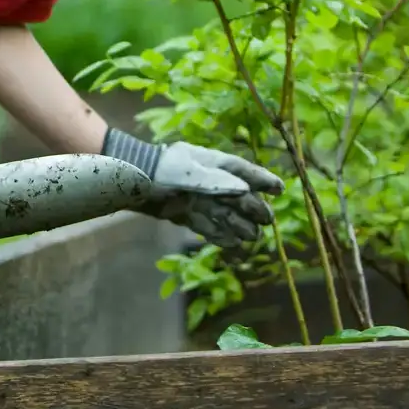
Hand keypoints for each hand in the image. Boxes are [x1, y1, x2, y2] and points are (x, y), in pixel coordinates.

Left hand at [103, 128, 283, 249]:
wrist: (129, 182)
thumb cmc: (160, 170)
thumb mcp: (188, 173)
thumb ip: (215, 181)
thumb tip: (245, 190)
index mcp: (212, 163)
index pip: (244, 170)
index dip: (262, 179)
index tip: (279, 188)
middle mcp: (209, 181)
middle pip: (240, 197)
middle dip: (255, 208)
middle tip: (266, 220)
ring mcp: (199, 198)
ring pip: (227, 214)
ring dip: (240, 226)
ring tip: (251, 237)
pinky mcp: (187, 214)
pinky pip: (209, 226)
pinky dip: (220, 236)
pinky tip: (232, 245)